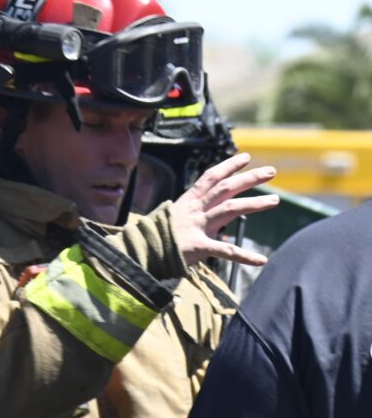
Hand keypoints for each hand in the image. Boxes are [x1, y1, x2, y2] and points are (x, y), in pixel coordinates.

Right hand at [171, 152, 278, 267]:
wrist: (142, 252)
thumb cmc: (160, 236)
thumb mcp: (178, 219)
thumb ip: (198, 216)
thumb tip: (216, 218)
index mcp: (190, 201)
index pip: (211, 177)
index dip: (229, 166)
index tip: (246, 157)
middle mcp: (195, 209)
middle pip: (226, 188)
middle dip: (249, 178)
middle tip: (271, 171)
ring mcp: (197, 226)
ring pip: (229, 209)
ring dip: (254, 203)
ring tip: (274, 200)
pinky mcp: (198, 246)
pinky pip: (225, 251)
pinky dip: (244, 256)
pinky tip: (260, 260)